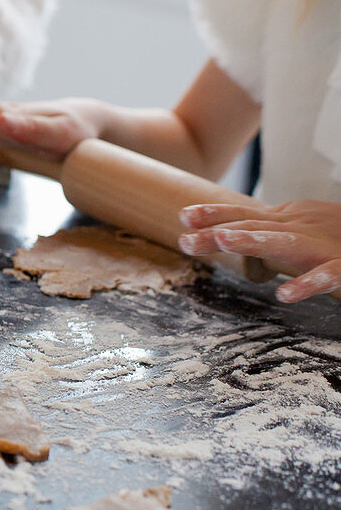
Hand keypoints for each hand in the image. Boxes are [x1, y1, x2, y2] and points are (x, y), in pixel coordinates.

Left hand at [178, 200, 340, 302]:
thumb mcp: (301, 235)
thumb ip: (268, 238)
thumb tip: (227, 239)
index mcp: (292, 220)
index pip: (246, 214)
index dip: (215, 214)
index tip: (183, 216)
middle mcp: (305, 227)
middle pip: (256, 228)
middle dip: (218, 232)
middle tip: (185, 240)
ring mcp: (326, 246)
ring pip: (286, 243)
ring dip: (254, 241)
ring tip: (224, 242)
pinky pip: (328, 275)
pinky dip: (308, 284)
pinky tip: (284, 295)